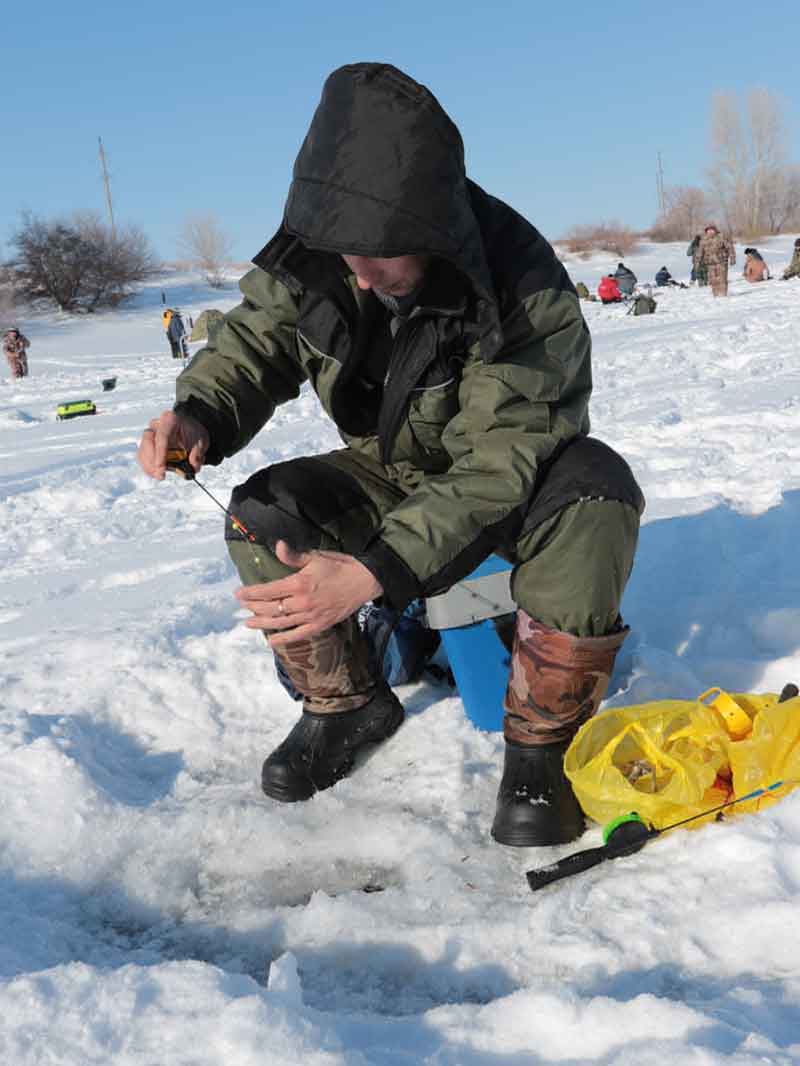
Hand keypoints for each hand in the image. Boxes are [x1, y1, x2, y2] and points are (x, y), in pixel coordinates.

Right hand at [137, 410, 209, 479]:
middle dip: (152, 460)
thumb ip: (198, 453)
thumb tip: (193, 466)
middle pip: (147, 442)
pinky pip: (144, 457)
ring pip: (143, 451)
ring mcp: (151, 436)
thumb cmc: (193, 432)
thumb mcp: (202, 439)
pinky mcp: (149, 447)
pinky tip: (156, 474)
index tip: (161, 467)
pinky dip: (149, 468)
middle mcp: (157, 426)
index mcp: (170, 419)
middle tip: (160, 474)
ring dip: (149, 466)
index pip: (162, 436)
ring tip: (160, 476)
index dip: (160, 453)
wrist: (191, 430)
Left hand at [235, 540, 382, 647]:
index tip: (238, 593)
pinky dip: (284, 639)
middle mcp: (302, 602)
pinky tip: (271, 641)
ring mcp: (311, 616)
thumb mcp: (316, 557)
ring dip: (262, 624)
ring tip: (248, 623)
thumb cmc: (340, 566)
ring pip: (281, 623)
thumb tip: (278, 546)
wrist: (364, 581)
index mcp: (299, 583)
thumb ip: (294, 556)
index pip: (268, 590)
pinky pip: (298, 635)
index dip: (251, 592)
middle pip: (271, 608)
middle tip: (242, 606)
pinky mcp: (320, 625)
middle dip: (253, 607)